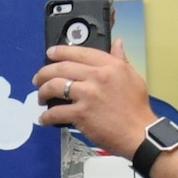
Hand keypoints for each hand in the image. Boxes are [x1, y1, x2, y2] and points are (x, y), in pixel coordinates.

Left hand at [33, 40, 155, 158]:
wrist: (139, 133)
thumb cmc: (137, 108)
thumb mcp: (133, 77)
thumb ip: (121, 60)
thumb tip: (118, 43)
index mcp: (110, 66)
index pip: (80, 52)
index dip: (61, 51)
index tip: (50, 53)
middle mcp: (97, 76)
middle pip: (63, 67)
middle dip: (45, 72)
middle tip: (38, 78)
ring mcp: (88, 95)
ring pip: (55, 86)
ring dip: (43, 91)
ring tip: (39, 97)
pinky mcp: (82, 114)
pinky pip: (57, 112)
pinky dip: (47, 116)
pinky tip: (44, 119)